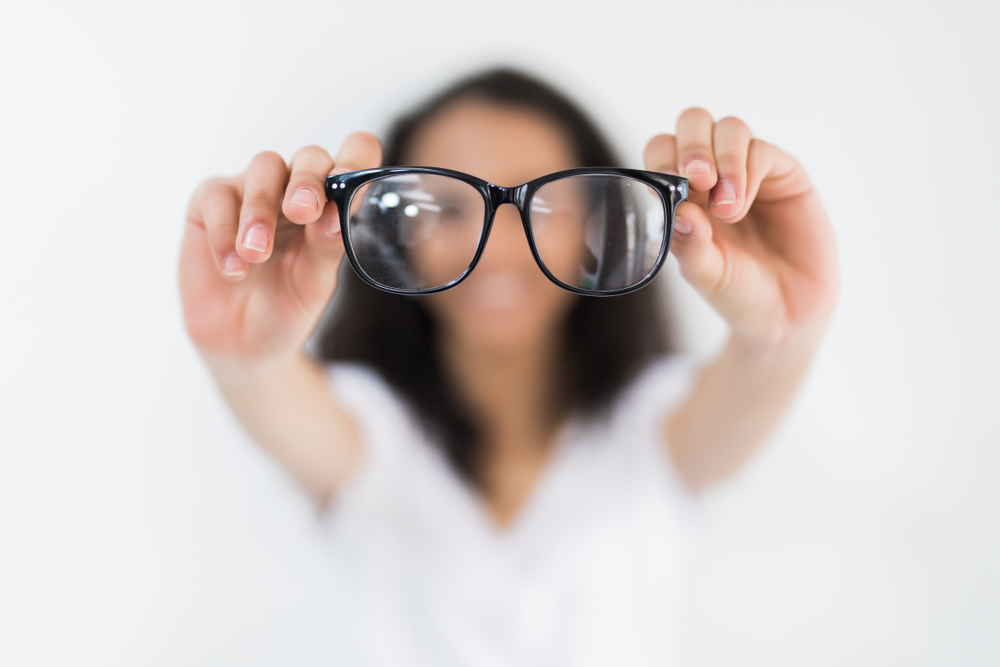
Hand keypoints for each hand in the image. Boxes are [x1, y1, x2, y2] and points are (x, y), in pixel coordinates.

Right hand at [179, 132, 381, 367]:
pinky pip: (217, 195)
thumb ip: (327, 247)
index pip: (354, 158)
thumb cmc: (287, 308)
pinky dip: (224, 231)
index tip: (349, 181)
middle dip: (307, 181)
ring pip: (263, 168)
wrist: (243, 345)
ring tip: (256, 254)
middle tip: (302, 212)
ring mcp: (253, 192)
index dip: (355, 158)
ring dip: (261, 209)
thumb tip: (336, 213)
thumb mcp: (314, 284)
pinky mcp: (210, 203)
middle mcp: (296, 190)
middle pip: (309, 158)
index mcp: (333, 204)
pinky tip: (233, 269)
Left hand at [644, 109, 838, 350]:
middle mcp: (713, 175)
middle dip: (692, 144)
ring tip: (726, 209)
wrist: (786, 314)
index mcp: (682, 192)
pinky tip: (741, 208)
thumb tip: (677, 210)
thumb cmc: (737, 292)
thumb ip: (689, 245)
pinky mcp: (784, 174)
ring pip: (730, 129)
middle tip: (697, 180)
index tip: (669, 186)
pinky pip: (762, 151)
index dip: (661, 158)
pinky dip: (748, 174)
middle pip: (694, 122)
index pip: (662, 150)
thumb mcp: (706, 274)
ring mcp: (748, 171)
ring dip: (724, 160)